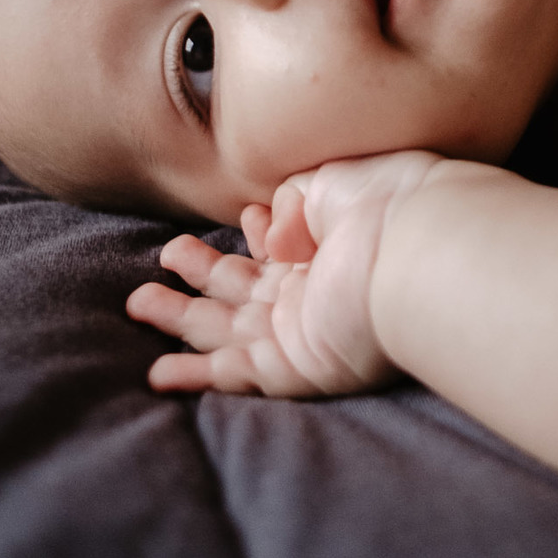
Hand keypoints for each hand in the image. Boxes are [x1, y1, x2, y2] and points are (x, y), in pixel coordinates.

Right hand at [126, 150, 442, 396]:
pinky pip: (237, 376)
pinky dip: (195, 376)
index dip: (256, 234)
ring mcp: (301, 332)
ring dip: (181, 321)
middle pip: (242, 291)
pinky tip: (157, 372)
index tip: (247, 216)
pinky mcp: (298, 365)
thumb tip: (266, 236)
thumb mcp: (331, 181)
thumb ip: (290, 204)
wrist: (419, 242)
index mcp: (327, 251)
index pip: (279, 250)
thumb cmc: (389, 201)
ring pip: (226, 333)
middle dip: (200, 275)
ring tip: (138, 301)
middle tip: (164, 258)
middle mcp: (312, 295)